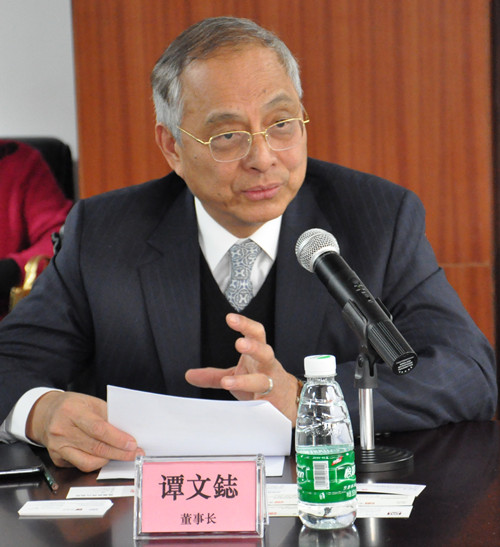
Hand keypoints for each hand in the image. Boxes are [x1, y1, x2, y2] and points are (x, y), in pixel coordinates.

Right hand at [26, 391, 142, 471]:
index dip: (117, 438)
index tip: (132, 443)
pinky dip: (96, 463)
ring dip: (108, 460)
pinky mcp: (56, 458)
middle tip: (133, 453)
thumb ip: (108, 416)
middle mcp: (62, 430)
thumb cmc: (72, 406)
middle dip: (118, 452)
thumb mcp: (91, 402)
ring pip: (87, 461)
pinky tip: (105, 457)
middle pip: (95, 447)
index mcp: (71, 411)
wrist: (46, 413)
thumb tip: (127, 431)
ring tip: (121, 455)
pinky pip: (80, 465)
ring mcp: (57, 446)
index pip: (98, 429)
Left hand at [185, 313, 298, 422]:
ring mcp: (271, 384)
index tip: (230, 318)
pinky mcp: (272, 402)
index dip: (245, 324)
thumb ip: (213, 375)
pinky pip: (262, 403)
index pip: (255, 333)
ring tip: (227, 382)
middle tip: (239, 343)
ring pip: (262, 379)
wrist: (290, 401)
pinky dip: (252, 404)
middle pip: (264, 351)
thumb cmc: (261, 382)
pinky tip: (243, 405)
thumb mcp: (237, 376)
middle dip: (253, 347)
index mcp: (258, 354)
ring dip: (246, 381)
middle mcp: (267, 365)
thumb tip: (189, 374)